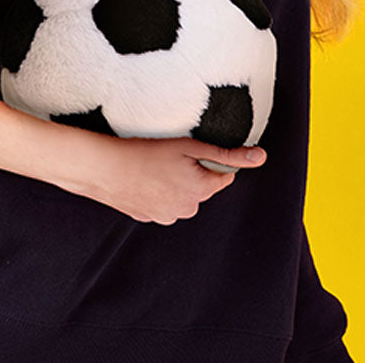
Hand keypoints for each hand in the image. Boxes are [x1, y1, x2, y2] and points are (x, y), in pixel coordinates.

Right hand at [64, 133, 266, 224]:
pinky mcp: (149, 217)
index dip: (208, 160)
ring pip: (182, 196)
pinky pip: (163, 203)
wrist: (104, 168)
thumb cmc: (145, 151)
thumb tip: (261, 158)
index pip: (223, 176)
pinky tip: (143, 178)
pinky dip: (157, 191)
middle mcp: (187, 210)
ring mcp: (167, 216)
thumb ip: (227, 155)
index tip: (189, 151)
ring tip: (152, 167)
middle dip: (192, 173)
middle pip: (202, 188)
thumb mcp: (189, 146)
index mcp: (200, 191)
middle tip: (168, 157)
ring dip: (174, 183)